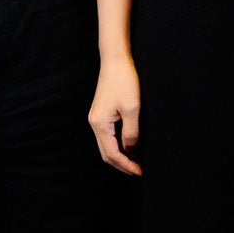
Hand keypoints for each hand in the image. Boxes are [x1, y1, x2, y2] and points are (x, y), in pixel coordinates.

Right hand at [88, 54, 142, 176]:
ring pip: (105, 146)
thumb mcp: (132, 108)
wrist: (115, 61)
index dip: (126, 165)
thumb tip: (131, 150)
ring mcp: (96, 118)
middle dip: (122, 164)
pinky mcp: (100, 114)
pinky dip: (117, 145)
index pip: (112, 154)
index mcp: (100, 124)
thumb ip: (131, 132)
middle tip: (138, 171)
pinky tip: (129, 146)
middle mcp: (94, 123)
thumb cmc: (124, 81)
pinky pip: (107, 136)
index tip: (140, 171)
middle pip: (106, 154)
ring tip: (135, 161)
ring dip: (119, 156)